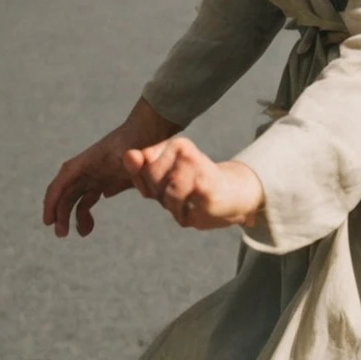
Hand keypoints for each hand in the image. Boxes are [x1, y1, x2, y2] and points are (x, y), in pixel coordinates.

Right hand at [43, 98, 178, 238]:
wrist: (153, 127)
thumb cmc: (141, 138)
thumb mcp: (136, 152)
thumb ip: (134, 166)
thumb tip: (133, 188)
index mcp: (89, 161)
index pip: (63, 182)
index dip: (52, 202)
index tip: (48, 221)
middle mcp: (90, 167)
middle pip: (68, 192)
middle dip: (61, 213)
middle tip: (62, 234)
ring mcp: (99, 172)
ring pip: (79, 196)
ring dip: (75, 214)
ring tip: (84, 232)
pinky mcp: (110, 177)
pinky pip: (92, 195)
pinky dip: (88, 209)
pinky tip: (91, 223)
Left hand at [123, 138, 264, 231]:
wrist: (233, 198)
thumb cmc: (193, 189)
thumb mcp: (164, 180)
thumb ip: (141, 169)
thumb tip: (127, 154)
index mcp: (176, 144)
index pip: (143, 166)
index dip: (148, 184)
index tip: (166, 186)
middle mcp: (186, 151)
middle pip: (151, 177)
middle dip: (160, 194)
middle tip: (180, 196)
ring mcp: (196, 167)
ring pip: (165, 194)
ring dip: (174, 207)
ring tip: (189, 202)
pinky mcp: (206, 186)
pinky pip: (180, 206)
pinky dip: (184, 215)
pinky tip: (196, 208)